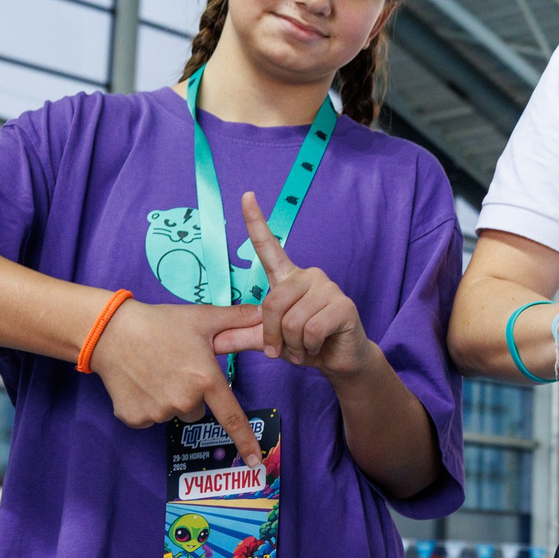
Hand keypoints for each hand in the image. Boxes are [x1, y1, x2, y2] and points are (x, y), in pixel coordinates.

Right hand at [88, 298, 268, 463]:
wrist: (111, 332)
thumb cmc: (160, 323)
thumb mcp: (202, 318)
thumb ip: (237, 319)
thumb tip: (264, 313)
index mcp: (205, 380)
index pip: (232, 418)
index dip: (246, 441)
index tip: (256, 462)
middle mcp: (185, 401)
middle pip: (198, 410)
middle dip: (191, 394)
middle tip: (175, 368)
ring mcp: (159, 412)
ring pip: (174, 413)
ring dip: (169, 399)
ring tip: (154, 372)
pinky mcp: (135, 418)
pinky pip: (150, 418)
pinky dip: (147, 404)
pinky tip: (139, 383)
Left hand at [213, 190, 378, 379]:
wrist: (340, 361)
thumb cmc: (306, 344)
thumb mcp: (270, 340)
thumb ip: (245, 336)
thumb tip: (214, 341)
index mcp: (288, 279)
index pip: (269, 246)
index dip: (256, 221)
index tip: (246, 196)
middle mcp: (308, 276)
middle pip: (272, 304)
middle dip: (274, 336)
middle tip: (287, 348)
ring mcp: (328, 288)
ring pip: (292, 322)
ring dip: (295, 345)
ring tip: (307, 347)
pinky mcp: (344, 305)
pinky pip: (311, 330)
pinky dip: (310, 347)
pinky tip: (319, 346)